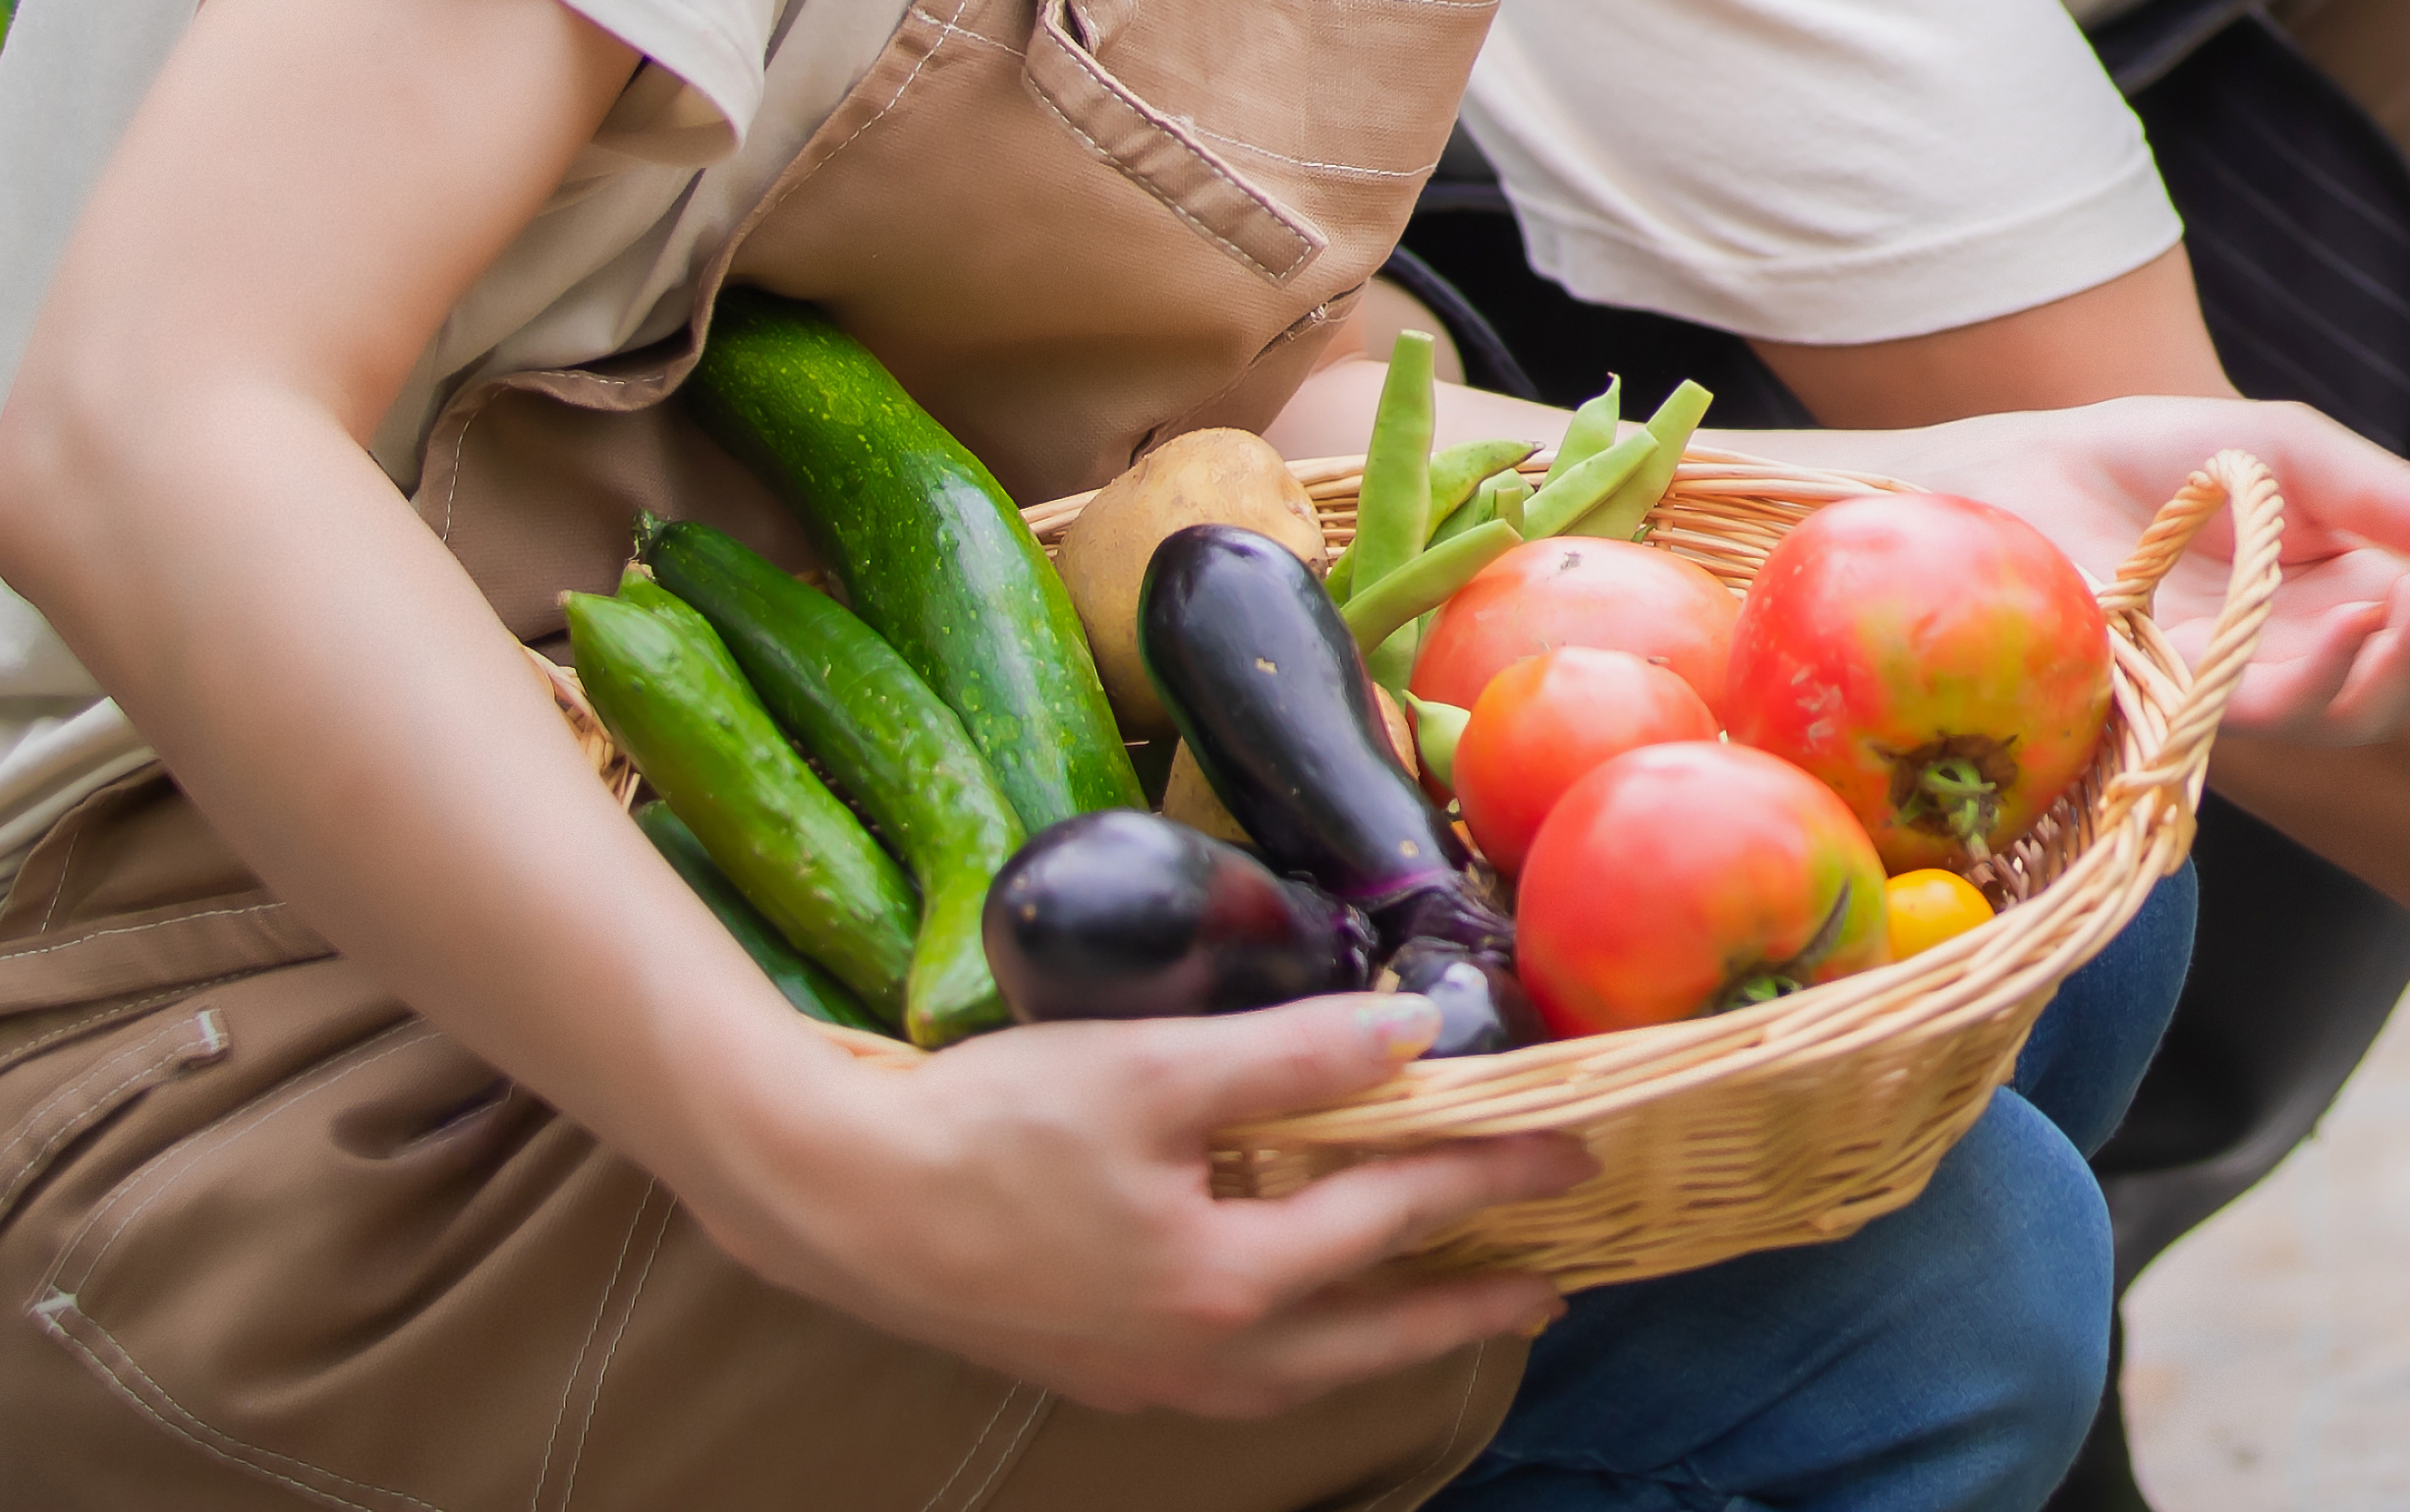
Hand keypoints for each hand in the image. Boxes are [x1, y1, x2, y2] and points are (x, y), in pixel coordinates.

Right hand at [682, 994, 1593, 1417]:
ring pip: (1308, 1370)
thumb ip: (1296, 1056)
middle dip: (1469, 1306)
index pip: (1399, 1213)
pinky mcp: (1099, 1368)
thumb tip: (1413, 1035)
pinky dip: (1306, 1347)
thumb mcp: (1156, 1068)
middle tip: (1551, 1289)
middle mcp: (1201, 1351)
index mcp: (1228, 1279)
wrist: (835, 1201)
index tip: (1573, 1149)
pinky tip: (1309, 1317)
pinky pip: (1242, 1372)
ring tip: (1454, 1306)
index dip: (1493, 1172)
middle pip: (1373, 1334)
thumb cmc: (990, 1128)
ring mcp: (1146, 1374)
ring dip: (1391, 1336)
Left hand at [1881, 395, 2409, 746]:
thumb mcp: (2283, 447)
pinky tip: (2353, 623)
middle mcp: (2305, 659)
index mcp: (2342, 594)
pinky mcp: (2180, 706)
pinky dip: (2324, 674)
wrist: (2010, 475)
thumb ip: (2382, 491)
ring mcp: (2245, 692)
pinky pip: (2268, 716)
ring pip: (2364, 712)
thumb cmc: (2144, 462)